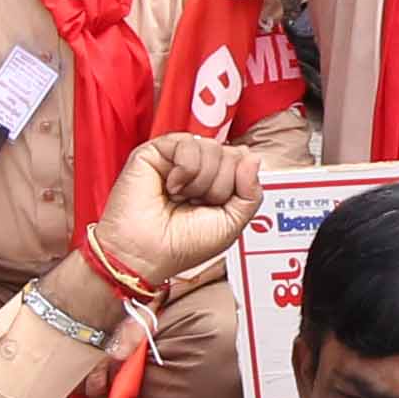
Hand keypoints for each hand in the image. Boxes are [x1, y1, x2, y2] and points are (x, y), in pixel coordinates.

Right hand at [84, 132, 268, 296]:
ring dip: (202, 181)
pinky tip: (171, 186)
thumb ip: (251, 193)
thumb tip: (253, 157)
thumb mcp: (231, 224)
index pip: (243, 162)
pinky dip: (185, 170)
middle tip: (196, 205)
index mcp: (216, 183)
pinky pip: (189, 143)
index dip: (239, 183)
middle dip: (220, 187)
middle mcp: (199, 168)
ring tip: (181, 197)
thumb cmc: (181, 246)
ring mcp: (178, 158)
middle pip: (232, 154)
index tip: (219, 206)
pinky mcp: (157, 151)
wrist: (145, 254)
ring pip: (213, 148)